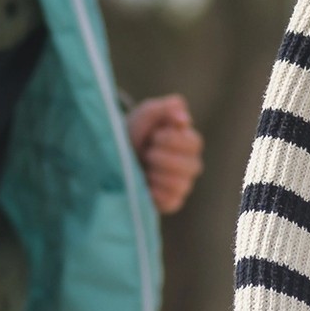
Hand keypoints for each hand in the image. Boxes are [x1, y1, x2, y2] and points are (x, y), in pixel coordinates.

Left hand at [126, 94, 201, 213]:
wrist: (114, 155)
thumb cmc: (135, 131)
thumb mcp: (145, 114)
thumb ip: (164, 109)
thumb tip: (183, 118)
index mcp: (188, 142)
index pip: (195, 143)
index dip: (174, 140)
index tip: (155, 136)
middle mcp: (189, 165)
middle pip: (192, 166)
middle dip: (163, 158)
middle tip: (148, 153)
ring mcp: (181, 184)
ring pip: (180, 185)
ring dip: (157, 175)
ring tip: (145, 168)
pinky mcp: (170, 202)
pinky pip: (171, 202)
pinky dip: (155, 193)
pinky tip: (145, 184)